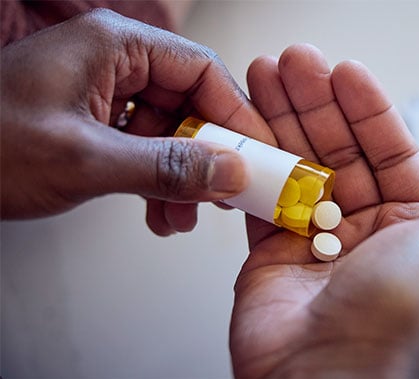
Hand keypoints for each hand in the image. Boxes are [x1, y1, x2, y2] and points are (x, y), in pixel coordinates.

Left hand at [0, 9, 273, 234]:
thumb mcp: (85, 161)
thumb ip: (166, 167)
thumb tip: (228, 170)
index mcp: (113, 47)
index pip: (201, 71)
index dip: (236, 115)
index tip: (256, 153)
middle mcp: (112, 63)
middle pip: (189, 102)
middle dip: (207, 155)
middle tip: (223, 191)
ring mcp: (101, 92)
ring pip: (169, 130)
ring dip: (182, 176)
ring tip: (182, 214)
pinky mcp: (92, 121)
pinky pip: (143, 146)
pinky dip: (156, 180)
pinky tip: (157, 209)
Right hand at [230, 44, 418, 377]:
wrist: (326, 377)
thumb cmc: (400, 318)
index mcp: (415, 229)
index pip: (392, 152)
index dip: (368, 109)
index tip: (343, 74)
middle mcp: (367, 235)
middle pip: (339, 153)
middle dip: (317, 105)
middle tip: (294, 66)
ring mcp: (317, 243)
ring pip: (299, 169)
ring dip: (281, 123)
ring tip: (264, 80)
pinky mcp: (273, 254)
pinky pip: (262, 198)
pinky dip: (253, 164)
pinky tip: (246, 128)